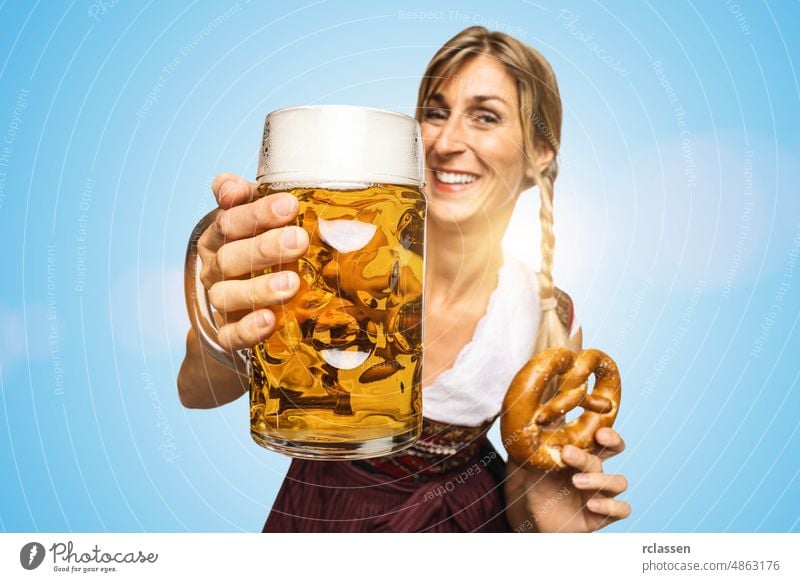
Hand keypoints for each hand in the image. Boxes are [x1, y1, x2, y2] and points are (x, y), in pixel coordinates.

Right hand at [197, 173, 308, 350]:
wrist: (247, 310)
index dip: (256, 212)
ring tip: (291, 284)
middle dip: (264, 248)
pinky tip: (270, 320)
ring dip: (259, 288)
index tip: (289, 205)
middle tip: (298, 241)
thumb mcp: (260, 220)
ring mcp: (220, 302)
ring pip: (227, 295)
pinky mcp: (228, 334)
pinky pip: (231, 335)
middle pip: (229, 256)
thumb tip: (230, 187)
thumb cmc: (264, 252)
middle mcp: (216, 268)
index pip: (229, 221)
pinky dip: (248, 329)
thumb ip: (250, 199)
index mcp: (220, 237)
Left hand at [504, 428, 630, 531]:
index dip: (609, 436)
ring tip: (576, 481)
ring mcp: (601, 493)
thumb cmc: (538, 483)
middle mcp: (596, 472)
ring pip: (619, 482)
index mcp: (584, 455)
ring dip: (599, 479)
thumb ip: (538, 442)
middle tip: (569, 452)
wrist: (532, 514)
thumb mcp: (534, 461)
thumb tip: (535, 417)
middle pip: (609, 456)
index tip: (599, 433)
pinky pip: (621, 510)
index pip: (606, 441)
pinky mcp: (602, 516)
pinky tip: (591, 505)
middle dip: (597, 450)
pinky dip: (609, 506)